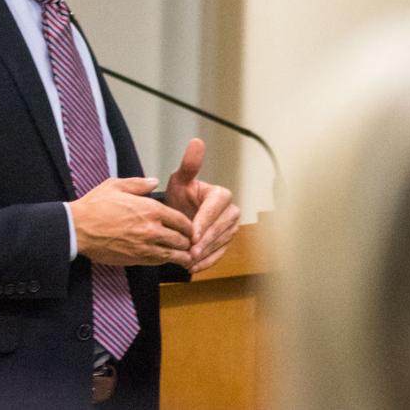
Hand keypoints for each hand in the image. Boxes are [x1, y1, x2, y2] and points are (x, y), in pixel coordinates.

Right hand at [69, 177, 194, 266]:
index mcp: (150, 209)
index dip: (188, 226)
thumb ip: (139, 183)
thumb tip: (154, 182)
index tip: (189, 228)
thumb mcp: (116, 185)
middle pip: (181, 239)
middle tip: (189, 242)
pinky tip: (168, 260)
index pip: (181, 220)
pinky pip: (159, 263)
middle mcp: (152, 229)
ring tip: (186, 256)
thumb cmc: (95, 206)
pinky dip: (166, 262)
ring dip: (181, 255)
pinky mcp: (136, 259)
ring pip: (173, 254)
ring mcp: (145, 247)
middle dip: (186, 241)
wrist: (77, 228)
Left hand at [165, 138, 240, 273]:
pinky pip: (219, 254)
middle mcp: (231, 211)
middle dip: (204, 241)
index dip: (203, 223)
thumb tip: (197, 142)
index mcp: (221, 195)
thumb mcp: (180, 181)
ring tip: (188, 261)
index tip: (192, 234)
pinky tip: (193, 267)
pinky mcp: (226, 242)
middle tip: (189, 252)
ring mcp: (230, 228)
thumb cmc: (180, 195)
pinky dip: (207, 262)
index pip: (214, 209)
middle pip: (219, 228)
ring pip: (220, 243)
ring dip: (204, 253)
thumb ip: (189, 165)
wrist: (179, 213)